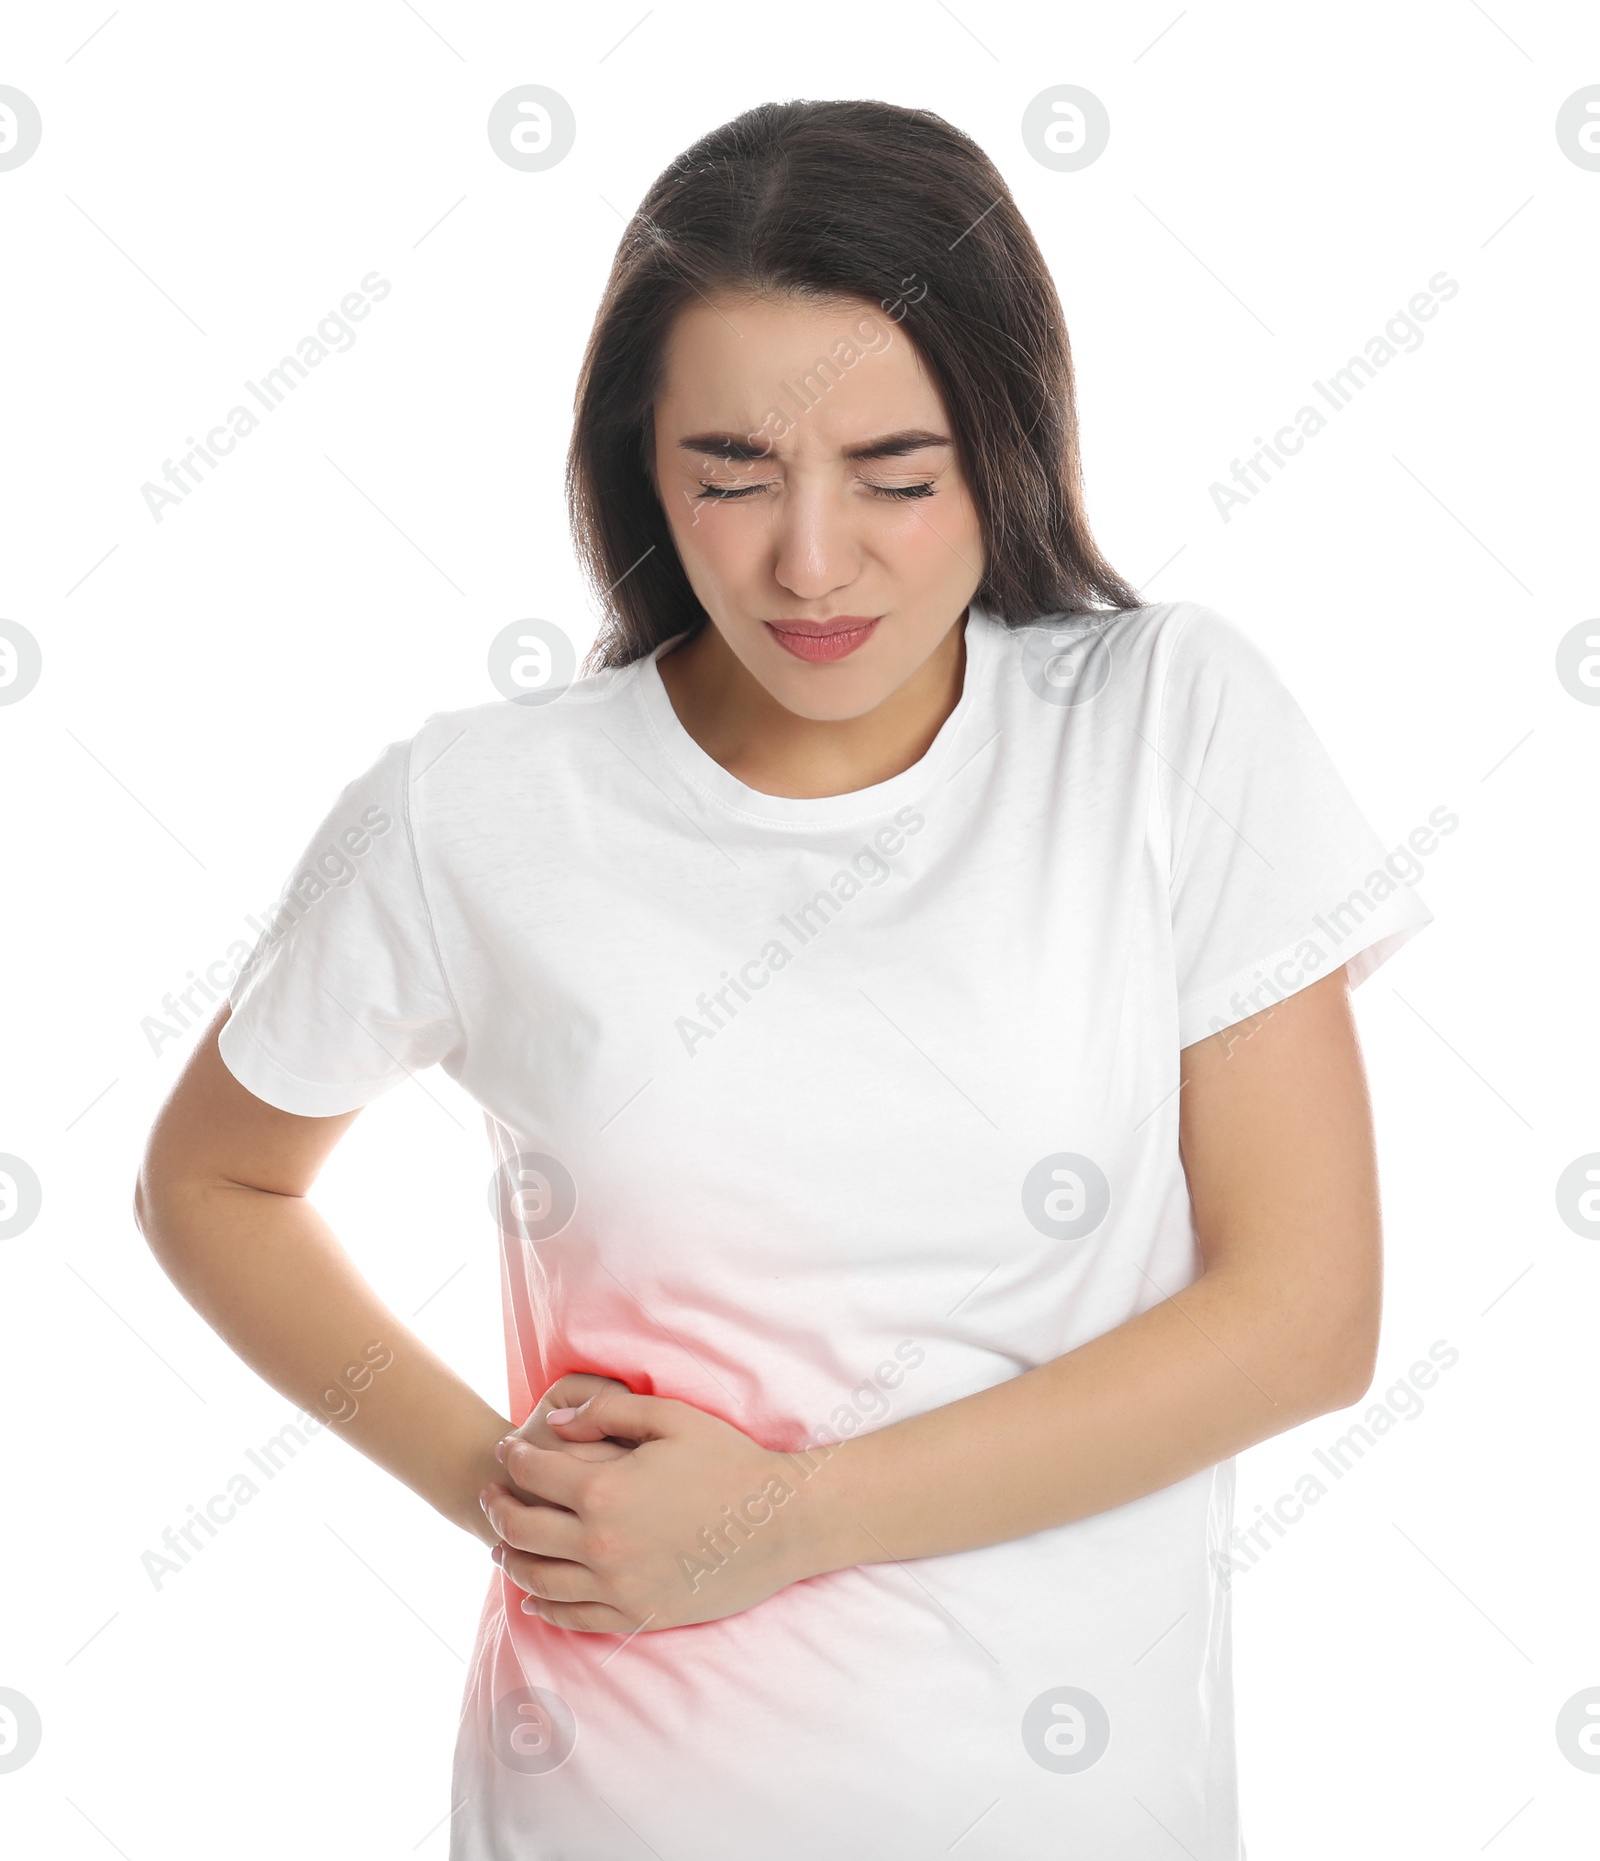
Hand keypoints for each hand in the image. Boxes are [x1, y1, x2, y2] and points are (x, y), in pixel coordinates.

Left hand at [480, 1387, 820, 1632]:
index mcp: (605, 1492)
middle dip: (497, 1508)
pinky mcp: (638, 1617)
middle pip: (523, 1530)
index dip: (512, 1458)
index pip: (534, 1473)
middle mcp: (601, 1546)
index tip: (504, 1450)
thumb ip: (606, 1413)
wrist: (781, 1523)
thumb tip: (556, 1424)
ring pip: (540, 1579)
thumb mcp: (670, 1418)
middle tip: (489, 1495)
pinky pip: (573, 1618)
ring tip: (500, 1545)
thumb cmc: (730, 1461)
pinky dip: (544, 1605)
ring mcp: (618, 1588)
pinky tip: (534, 1594)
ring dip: (511, 1558)